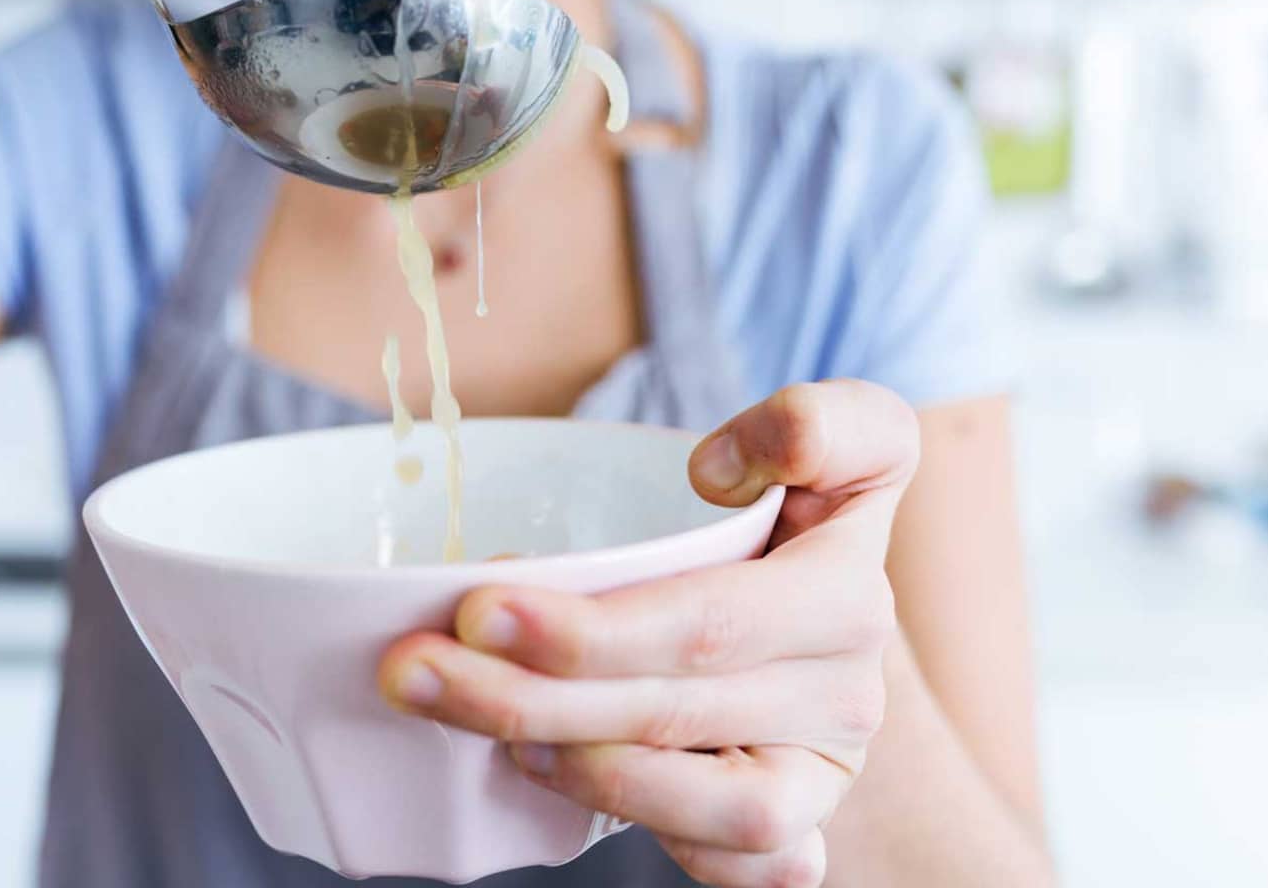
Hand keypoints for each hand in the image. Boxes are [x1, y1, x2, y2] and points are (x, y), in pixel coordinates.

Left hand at [377, 381, 918, 887]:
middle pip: (679, 701)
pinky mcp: (800, 831)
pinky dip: (657, 835)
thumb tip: (716, 470)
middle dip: (531, 689)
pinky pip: (744, 868)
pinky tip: (561, 782)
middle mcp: (851, 686)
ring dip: (587, 769)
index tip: (479, 605)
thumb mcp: (835, 439)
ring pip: (719, 805)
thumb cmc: (797, 512)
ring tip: (493, 732)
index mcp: (848, 582)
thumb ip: (809, 425)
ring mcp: (827, 770)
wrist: (832, 613)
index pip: (713, 617)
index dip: (595, 627)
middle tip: (416, 666)